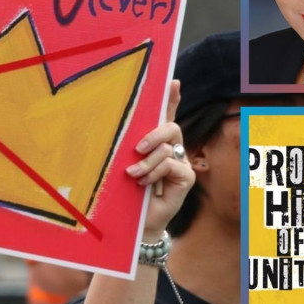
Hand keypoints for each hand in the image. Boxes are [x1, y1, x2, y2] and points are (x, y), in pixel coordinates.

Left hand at [125, 80, 193, 240]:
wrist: (137, 222)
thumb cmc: (128, 192)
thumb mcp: (125, 165)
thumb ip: (128, 148)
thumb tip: (117, 129)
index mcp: (155, 142)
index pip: (166, 115)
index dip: (171, 98)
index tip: (172, 81)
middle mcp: (172, 148)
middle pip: (170, 127)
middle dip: (153, 134)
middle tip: (136, 149)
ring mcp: (181, 162)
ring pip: (168, 147)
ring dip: (147, 162)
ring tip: (133, 175)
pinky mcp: (186, 177)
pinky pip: (171, 164)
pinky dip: (155, 172)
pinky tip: (144, 183)